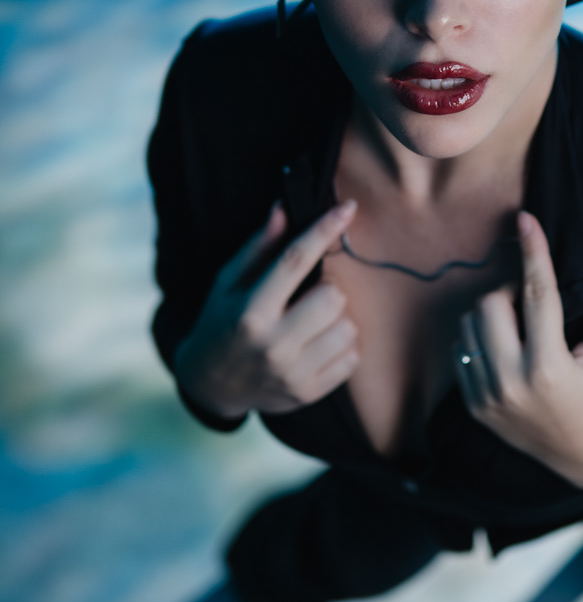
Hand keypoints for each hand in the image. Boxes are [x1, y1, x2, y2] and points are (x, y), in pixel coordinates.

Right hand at [174, 200, 359, 419]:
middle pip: (333, 297)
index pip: (295, 261)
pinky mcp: (309, 394)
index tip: (348, 208)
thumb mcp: (227, 283)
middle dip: (327, 291)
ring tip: (311, 324)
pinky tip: (316, 347)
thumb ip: (258, 248)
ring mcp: (292, 374)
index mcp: (250, 312)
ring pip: (348, 328)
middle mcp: (272, 345)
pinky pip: (352, 358)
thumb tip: (282, 208)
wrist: (210, 384)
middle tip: (308, 297)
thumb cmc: (221, 322)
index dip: (324, 230)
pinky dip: (341, 348)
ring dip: (336, 320)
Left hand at [454, 210, 582, 490]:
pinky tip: (505, 344)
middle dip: (510, 291)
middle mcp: (512, 384)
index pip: (537, 294)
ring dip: (492, 313)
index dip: (533, 251)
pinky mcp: (475, 407)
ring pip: (469, 326)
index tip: (525, 220)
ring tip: (519, 323)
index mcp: (550, 369)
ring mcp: (489, 398)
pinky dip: (480, 339)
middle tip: (530, 297)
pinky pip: (462, 352)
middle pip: (490, 304)